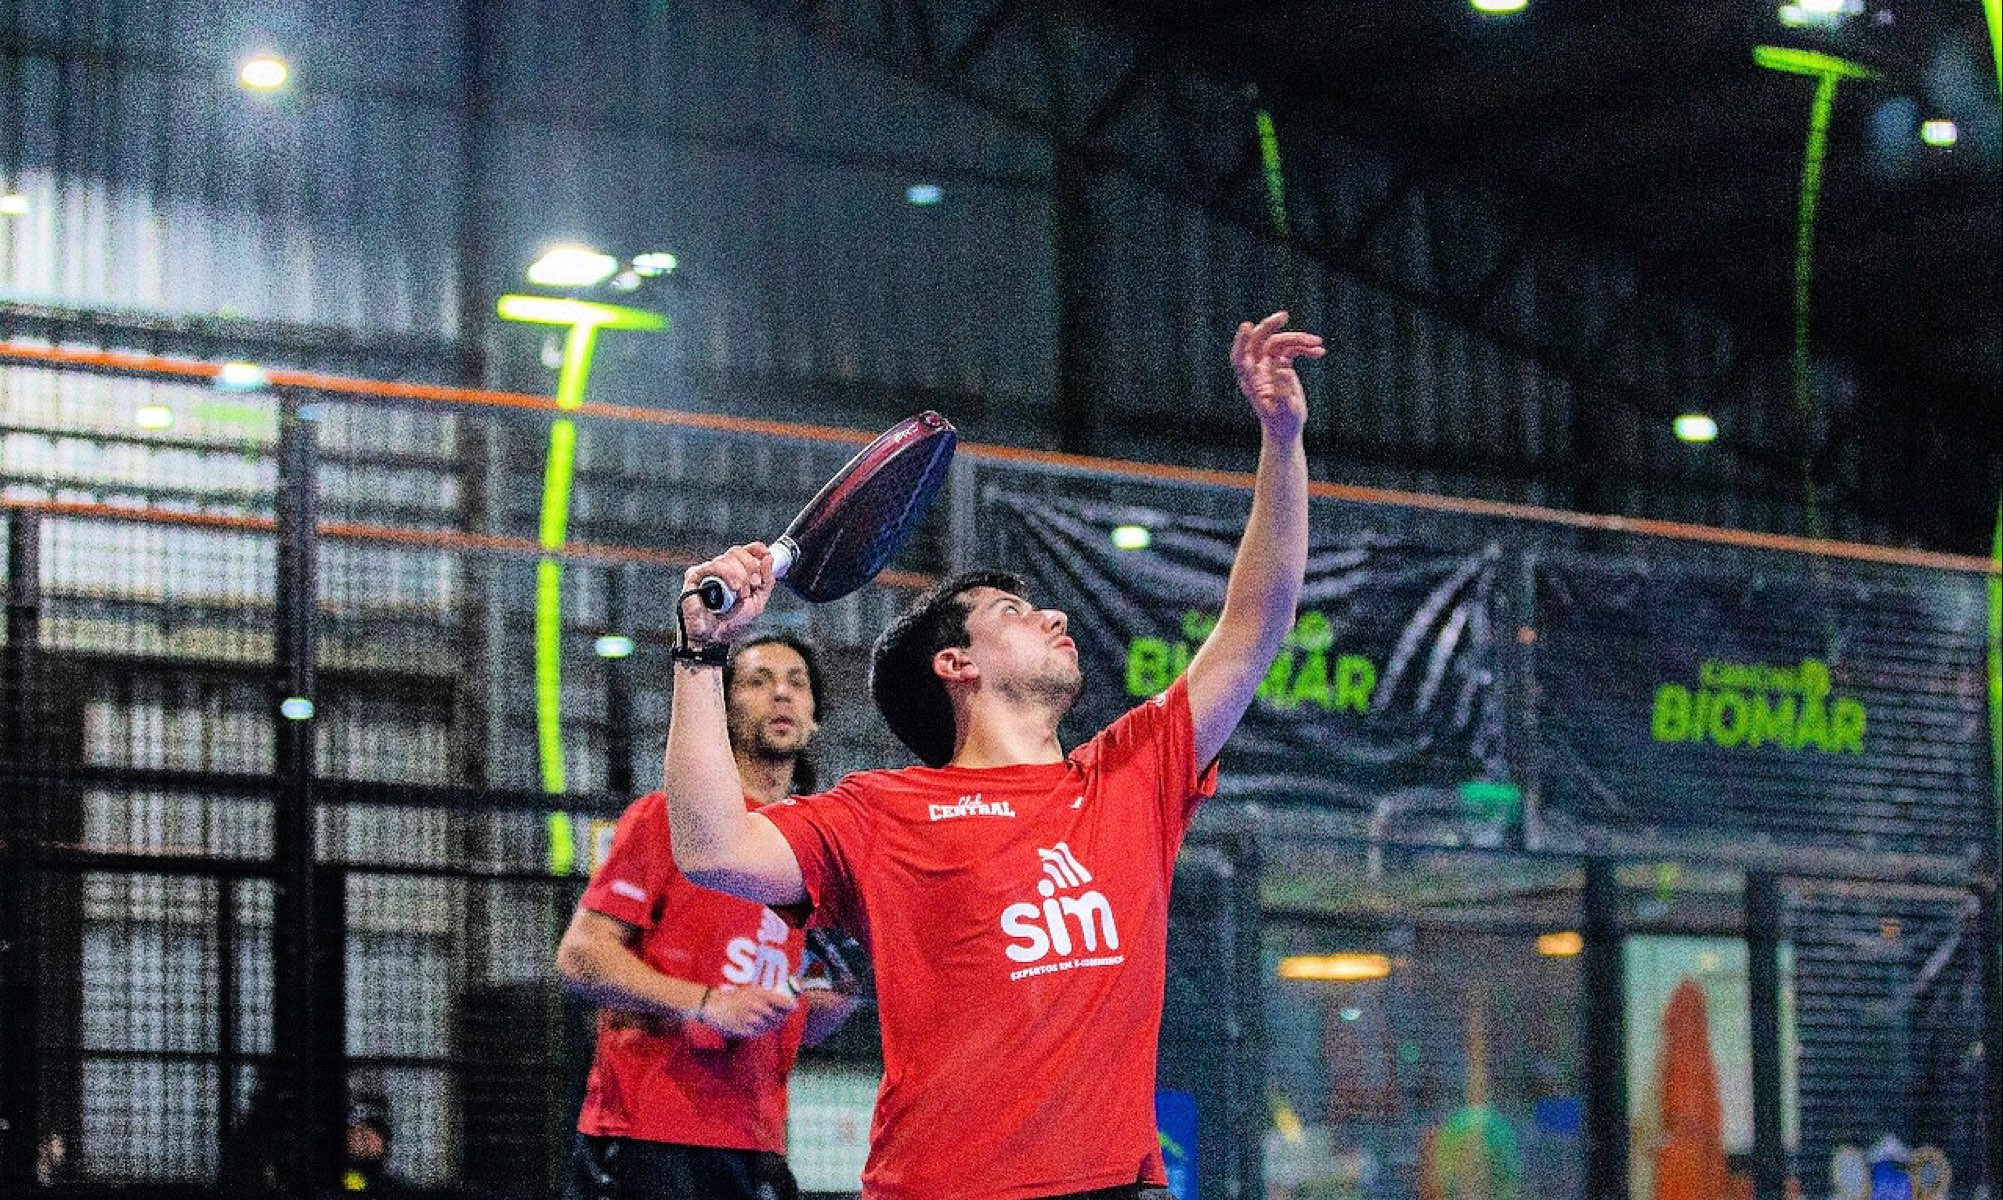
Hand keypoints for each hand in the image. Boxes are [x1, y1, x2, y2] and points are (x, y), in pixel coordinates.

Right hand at [678, 543, 776, 644]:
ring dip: (740, 576)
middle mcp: (720, 568)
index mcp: (735, 571)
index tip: (766, 555)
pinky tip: (732, 588)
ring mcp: (707, 571)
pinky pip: (713, 565)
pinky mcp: (694, 576)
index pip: (745, 550)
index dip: (757, 549)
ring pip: (727, 557)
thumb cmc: (732, 621)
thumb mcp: (758, 601)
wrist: (714, 637)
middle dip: (750, 566)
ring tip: (740, 594)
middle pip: (737, 551)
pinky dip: (727, 574)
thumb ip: (767, 580)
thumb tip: (768, 557)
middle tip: (753, 584)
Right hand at [693, 984, 796, 1039]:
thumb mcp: (751, 990)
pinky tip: (758, 1023)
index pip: (783, 1002)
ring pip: (770, 1025)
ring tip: (768, 1017)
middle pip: (779, 1016)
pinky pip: (760, 1031)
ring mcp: (752, 1020)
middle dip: (782, 1015)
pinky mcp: (746, 1030)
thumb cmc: (734, 996)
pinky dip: (761, 1028)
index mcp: (760, 994)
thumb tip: (784, 999)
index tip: (793, 1005)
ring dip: (771, 1022)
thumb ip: (767, 995)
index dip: (790, 1005)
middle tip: (783, 1013)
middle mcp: (757, 1007)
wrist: (714, 1005)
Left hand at [1231, 312, 1323, 440]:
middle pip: (1258, 342)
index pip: (1240, 358)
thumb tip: (1283, 368)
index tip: (1246, 327)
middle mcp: (1257, 371)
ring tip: (1318, 342)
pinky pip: (1291, 349)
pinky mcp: (1280, 364)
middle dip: (1269, 327)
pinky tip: (1320, 352)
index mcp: (1252, 382)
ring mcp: (1268, 366)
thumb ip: (1283, 390)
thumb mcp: (1286, 410)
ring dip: (1298, 339)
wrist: (1287, 428)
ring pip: (1278, 342)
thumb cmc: (1284, 423)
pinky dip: (1304, 348)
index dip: (1241, 342)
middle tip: (1283, 316)